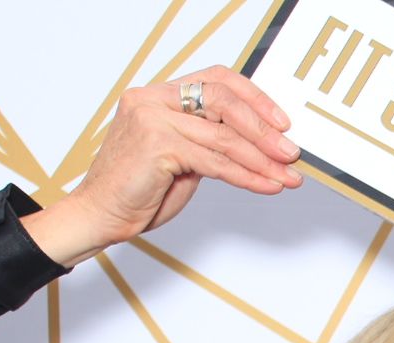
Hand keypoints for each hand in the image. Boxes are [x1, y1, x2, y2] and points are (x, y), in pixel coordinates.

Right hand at [23, 67, 301, 266]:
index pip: (216, 79)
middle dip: (264, 129)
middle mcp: (152, 99)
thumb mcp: (183, 153)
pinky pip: (216, 162)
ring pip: (225, 136)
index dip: (254, 97)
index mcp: (158, 94)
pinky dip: (248, 176)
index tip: (282, 122)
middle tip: (291, 152)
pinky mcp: (157, 146)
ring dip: (263, 159)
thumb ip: (210, 138)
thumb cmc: (141, 185)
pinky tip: (266, 185)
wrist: (102, 212)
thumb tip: (261, 141)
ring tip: (287, 175)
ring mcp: (152, 119)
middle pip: (224, 101)